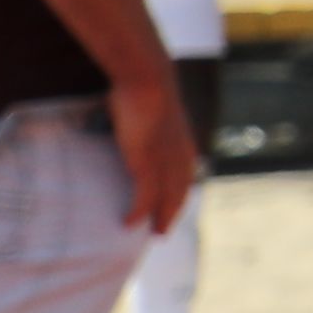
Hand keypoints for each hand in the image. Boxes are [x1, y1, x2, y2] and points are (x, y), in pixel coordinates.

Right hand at [106, 61, 199, 235]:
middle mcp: (179, 154)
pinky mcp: (147, 162)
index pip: (185, 174)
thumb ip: (143, 118)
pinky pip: (144, 195)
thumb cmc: (143, 87)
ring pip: (166, 198)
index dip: (180, 192)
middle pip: (180, 191)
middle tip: (162, 230)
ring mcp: (164, 160)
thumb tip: (127, 115)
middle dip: (172, 211)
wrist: (147, 78)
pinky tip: (128, 223)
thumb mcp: (148, 106)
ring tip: (153, 234)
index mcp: (182, 142)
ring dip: (160, 218)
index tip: (172, 205)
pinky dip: (138, 212)